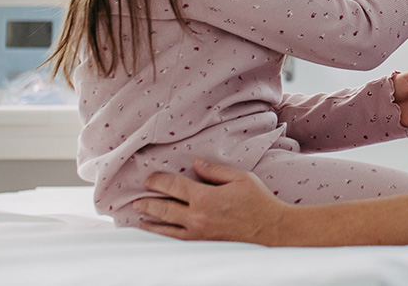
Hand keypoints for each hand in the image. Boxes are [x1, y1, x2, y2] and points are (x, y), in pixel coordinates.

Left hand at [135, 160, 287, 244]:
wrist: (271, 229)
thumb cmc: (258, 201)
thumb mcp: (240, 178)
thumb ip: (215, 171)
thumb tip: (196, 164)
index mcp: (206, 197)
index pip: (173, 186)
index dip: (158, 181)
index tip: (150, 179)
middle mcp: (197, 217)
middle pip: (164, 208)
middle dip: (148, 201)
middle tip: (137, 198)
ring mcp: (198, 233)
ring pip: (166, 227)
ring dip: (150, 220)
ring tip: (139, 215)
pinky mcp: (202, 244)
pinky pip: (176, 240)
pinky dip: (162, 235)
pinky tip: (156, 232)